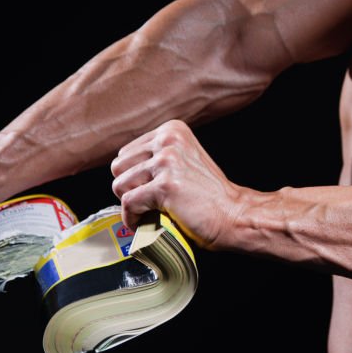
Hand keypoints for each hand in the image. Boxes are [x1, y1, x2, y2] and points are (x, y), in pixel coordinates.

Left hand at [111, 120, 248, 248]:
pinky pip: (128, 203)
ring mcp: (167, 161)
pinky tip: (145, 222)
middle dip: (129, 188)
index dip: (134, 177)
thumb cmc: (209, 195)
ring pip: (119, 184)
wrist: (233, 215)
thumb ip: (157, 157)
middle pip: (118, 166)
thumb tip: (122, 174)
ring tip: (149, 211)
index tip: (147, 191)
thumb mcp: (184, 160)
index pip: (126, 153)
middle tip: (147, 202)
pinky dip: (132, 218)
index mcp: (172, 130)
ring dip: (131, 204)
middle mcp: (168, 140)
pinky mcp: (165, 185)